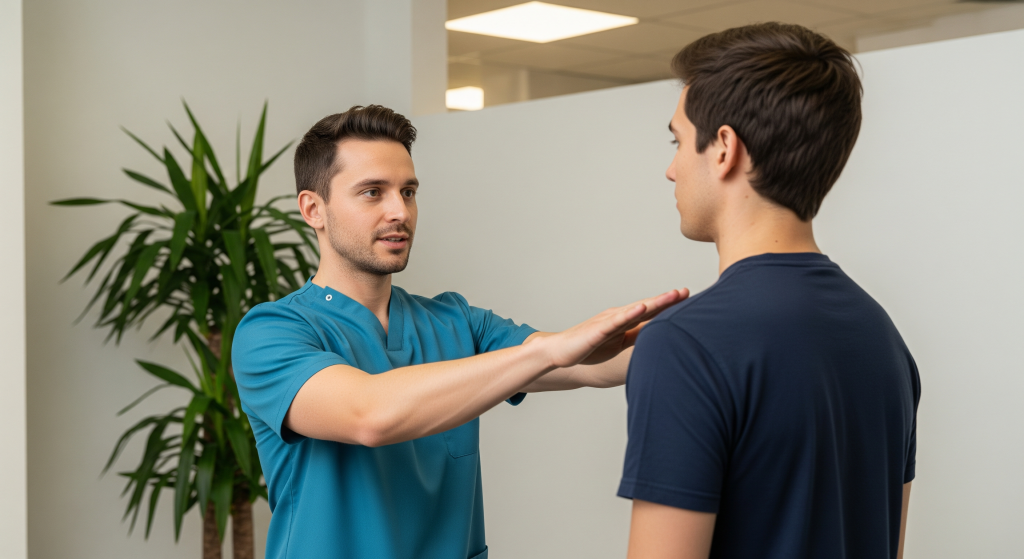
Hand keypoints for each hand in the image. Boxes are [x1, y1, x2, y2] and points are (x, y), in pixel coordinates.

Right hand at [538, 289, 688, 368]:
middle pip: (647, 307)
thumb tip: (659, 344)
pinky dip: (629, 314)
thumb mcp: (617, 346)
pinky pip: (615, 321)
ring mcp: (607, 322)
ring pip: (635, 310)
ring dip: (655, 303)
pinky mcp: (596, 330)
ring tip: (673, 296)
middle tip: (686, 291)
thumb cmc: (587, 349)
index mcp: (624, 322)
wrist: (558, 352)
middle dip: (667, 300)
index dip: (669, 306)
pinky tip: (642, 308)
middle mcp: (617, 317)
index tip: (689, 298)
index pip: (651, 312)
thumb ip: (636, 341)